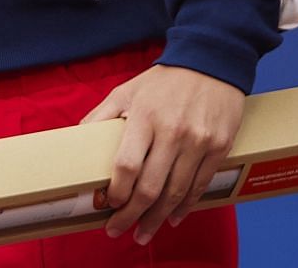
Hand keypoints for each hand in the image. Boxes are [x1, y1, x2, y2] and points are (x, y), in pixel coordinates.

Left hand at [83, 64, 244, 244]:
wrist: (211, 62)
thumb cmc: (163, 80)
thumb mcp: (126, 90)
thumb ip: (101, 116)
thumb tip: (78, 140)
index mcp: (144, 116)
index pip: (127, 164)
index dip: (117, 190)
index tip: (107, 205)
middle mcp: (173, 132)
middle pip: (151, 186)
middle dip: (132, 214)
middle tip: (118, 230)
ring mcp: (199, 142)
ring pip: (176, 191)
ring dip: (157, 217)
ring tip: (144, 233)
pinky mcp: (219, 147)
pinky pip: (200, 185)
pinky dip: (186, 206)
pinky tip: (172, 217)